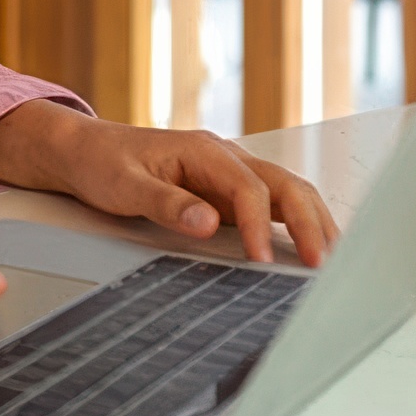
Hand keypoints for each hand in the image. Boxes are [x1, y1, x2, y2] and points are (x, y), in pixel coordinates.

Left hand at [0, 100, 338, 265]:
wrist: (84, 151)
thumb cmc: (102, 163)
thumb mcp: (123, 185)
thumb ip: (165, 203)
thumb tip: (207, 222)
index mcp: (203, 150)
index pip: (249, 188)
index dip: (259, 225)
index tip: (261, 259)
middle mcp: (225, 158)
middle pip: (286, 185)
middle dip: (309, 223)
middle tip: (321, 265)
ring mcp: (230, 174)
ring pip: (289, 192)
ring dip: (314, 222)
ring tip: (332, 261)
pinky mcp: (229, 192)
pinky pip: (274, 205)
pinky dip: (298, 223)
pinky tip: (311, 248)